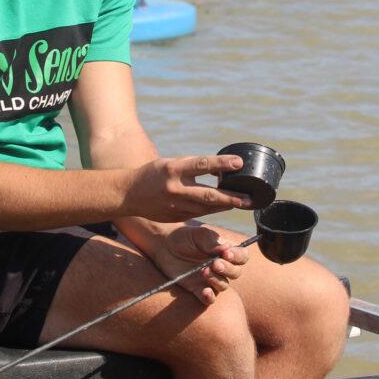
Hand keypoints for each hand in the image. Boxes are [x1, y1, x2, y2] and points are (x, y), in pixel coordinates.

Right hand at [127, 154, 251, 221]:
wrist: (129, 194)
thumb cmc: (153, 174)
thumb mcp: (171, 163)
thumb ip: (192, 166)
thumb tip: (218, 168)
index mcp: (173, 169)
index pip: (202, 164)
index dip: (221, 163)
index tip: (239, 162)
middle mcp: (175, 188)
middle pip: (209, 194)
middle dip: (231, 197)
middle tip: (249, 198)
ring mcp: (175, 205)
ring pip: (207, 207)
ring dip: (226, 205)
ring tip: (243, 202)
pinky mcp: (176, 216)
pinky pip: (199, 213)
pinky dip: (213, 209)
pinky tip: (225, 206)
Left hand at [151, 225, 249, 304]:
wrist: (163, 245)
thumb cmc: (184, 236)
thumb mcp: (198, 234)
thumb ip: (212, 241)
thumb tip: (227, 249)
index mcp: (225, 251)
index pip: (242, 256)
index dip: (238, 257)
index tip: (226, 254)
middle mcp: (221, 266)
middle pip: (236, 273)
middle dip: (228, 269)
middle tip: (215, 264)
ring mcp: (210, 278)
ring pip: (224, 285)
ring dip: (217, 280)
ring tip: (204, 271)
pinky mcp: (197, 288)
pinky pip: (209, 298)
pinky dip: (210, 297)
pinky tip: (206, 292)